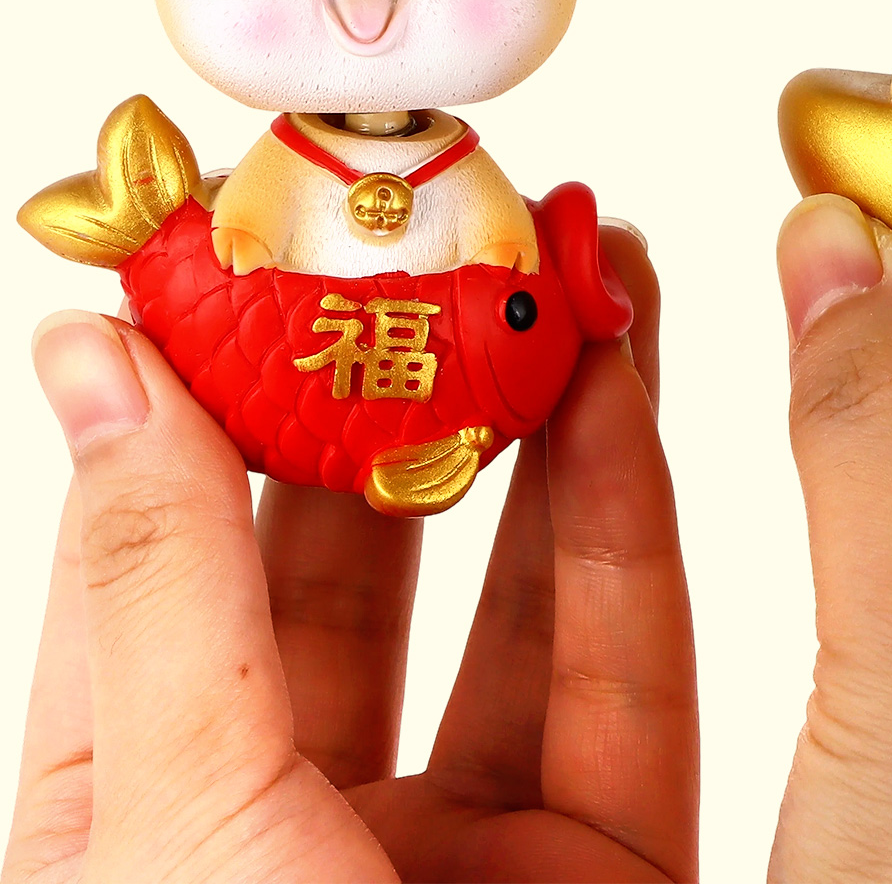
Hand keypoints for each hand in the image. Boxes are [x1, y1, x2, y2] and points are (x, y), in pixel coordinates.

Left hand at [4, 229, 696, 883]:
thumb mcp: (171, 816)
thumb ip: (159, 579)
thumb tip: (90, 357)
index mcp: (143, 808)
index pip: (165, 545)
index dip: (215, 383)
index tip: (269, 243)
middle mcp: (299, 807)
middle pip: (362, 554)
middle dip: (412, 388)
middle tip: (451, 243)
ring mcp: (459, 838)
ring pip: (515, 594)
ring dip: (549, 426)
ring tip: (570, 276)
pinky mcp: (606, 857)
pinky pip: (626, 666)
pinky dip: (628, 522)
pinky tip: (621, 396)